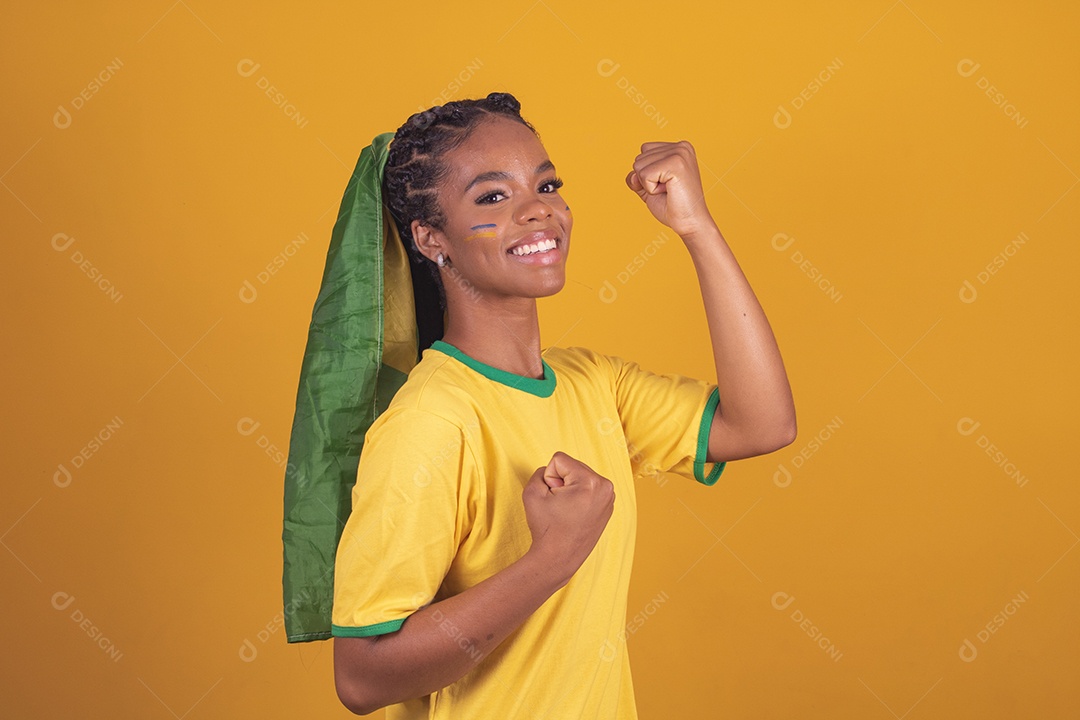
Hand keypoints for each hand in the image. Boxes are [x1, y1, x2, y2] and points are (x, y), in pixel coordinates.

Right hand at [521, 451, 614, 586]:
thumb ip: (539, 471)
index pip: (559, 459)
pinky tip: (574, 514)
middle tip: (560, 507)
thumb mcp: (532, 491)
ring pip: (579, 476)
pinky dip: (578, 496)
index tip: (553, 498)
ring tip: (567, 510)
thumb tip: (552, 471)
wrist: (558, 558)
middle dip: (561, 482)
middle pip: (572, 466)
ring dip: (569, 489)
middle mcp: (605, 487)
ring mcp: (609, 497)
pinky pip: (587, 488)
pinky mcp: (608, 505)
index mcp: (591, 481)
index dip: (549, 477)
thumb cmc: (546, 528)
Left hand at [625, 140, 717, 240]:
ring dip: (649, 185)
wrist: (689, 223)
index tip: (667, 184)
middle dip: (647, 179)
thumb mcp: (649, 187)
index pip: (644, 150)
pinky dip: (651, 189)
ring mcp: (680, 153)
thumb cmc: (673, 206)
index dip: (648, 173)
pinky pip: (644, 175)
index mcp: (679, 147)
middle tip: (668, 190)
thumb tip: (633, 175)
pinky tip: (668, 192)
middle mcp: (681, 146)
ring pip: (639, 166)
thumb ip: (636, 177)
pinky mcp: (676, 164)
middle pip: (639, 158)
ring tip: (669, 190)